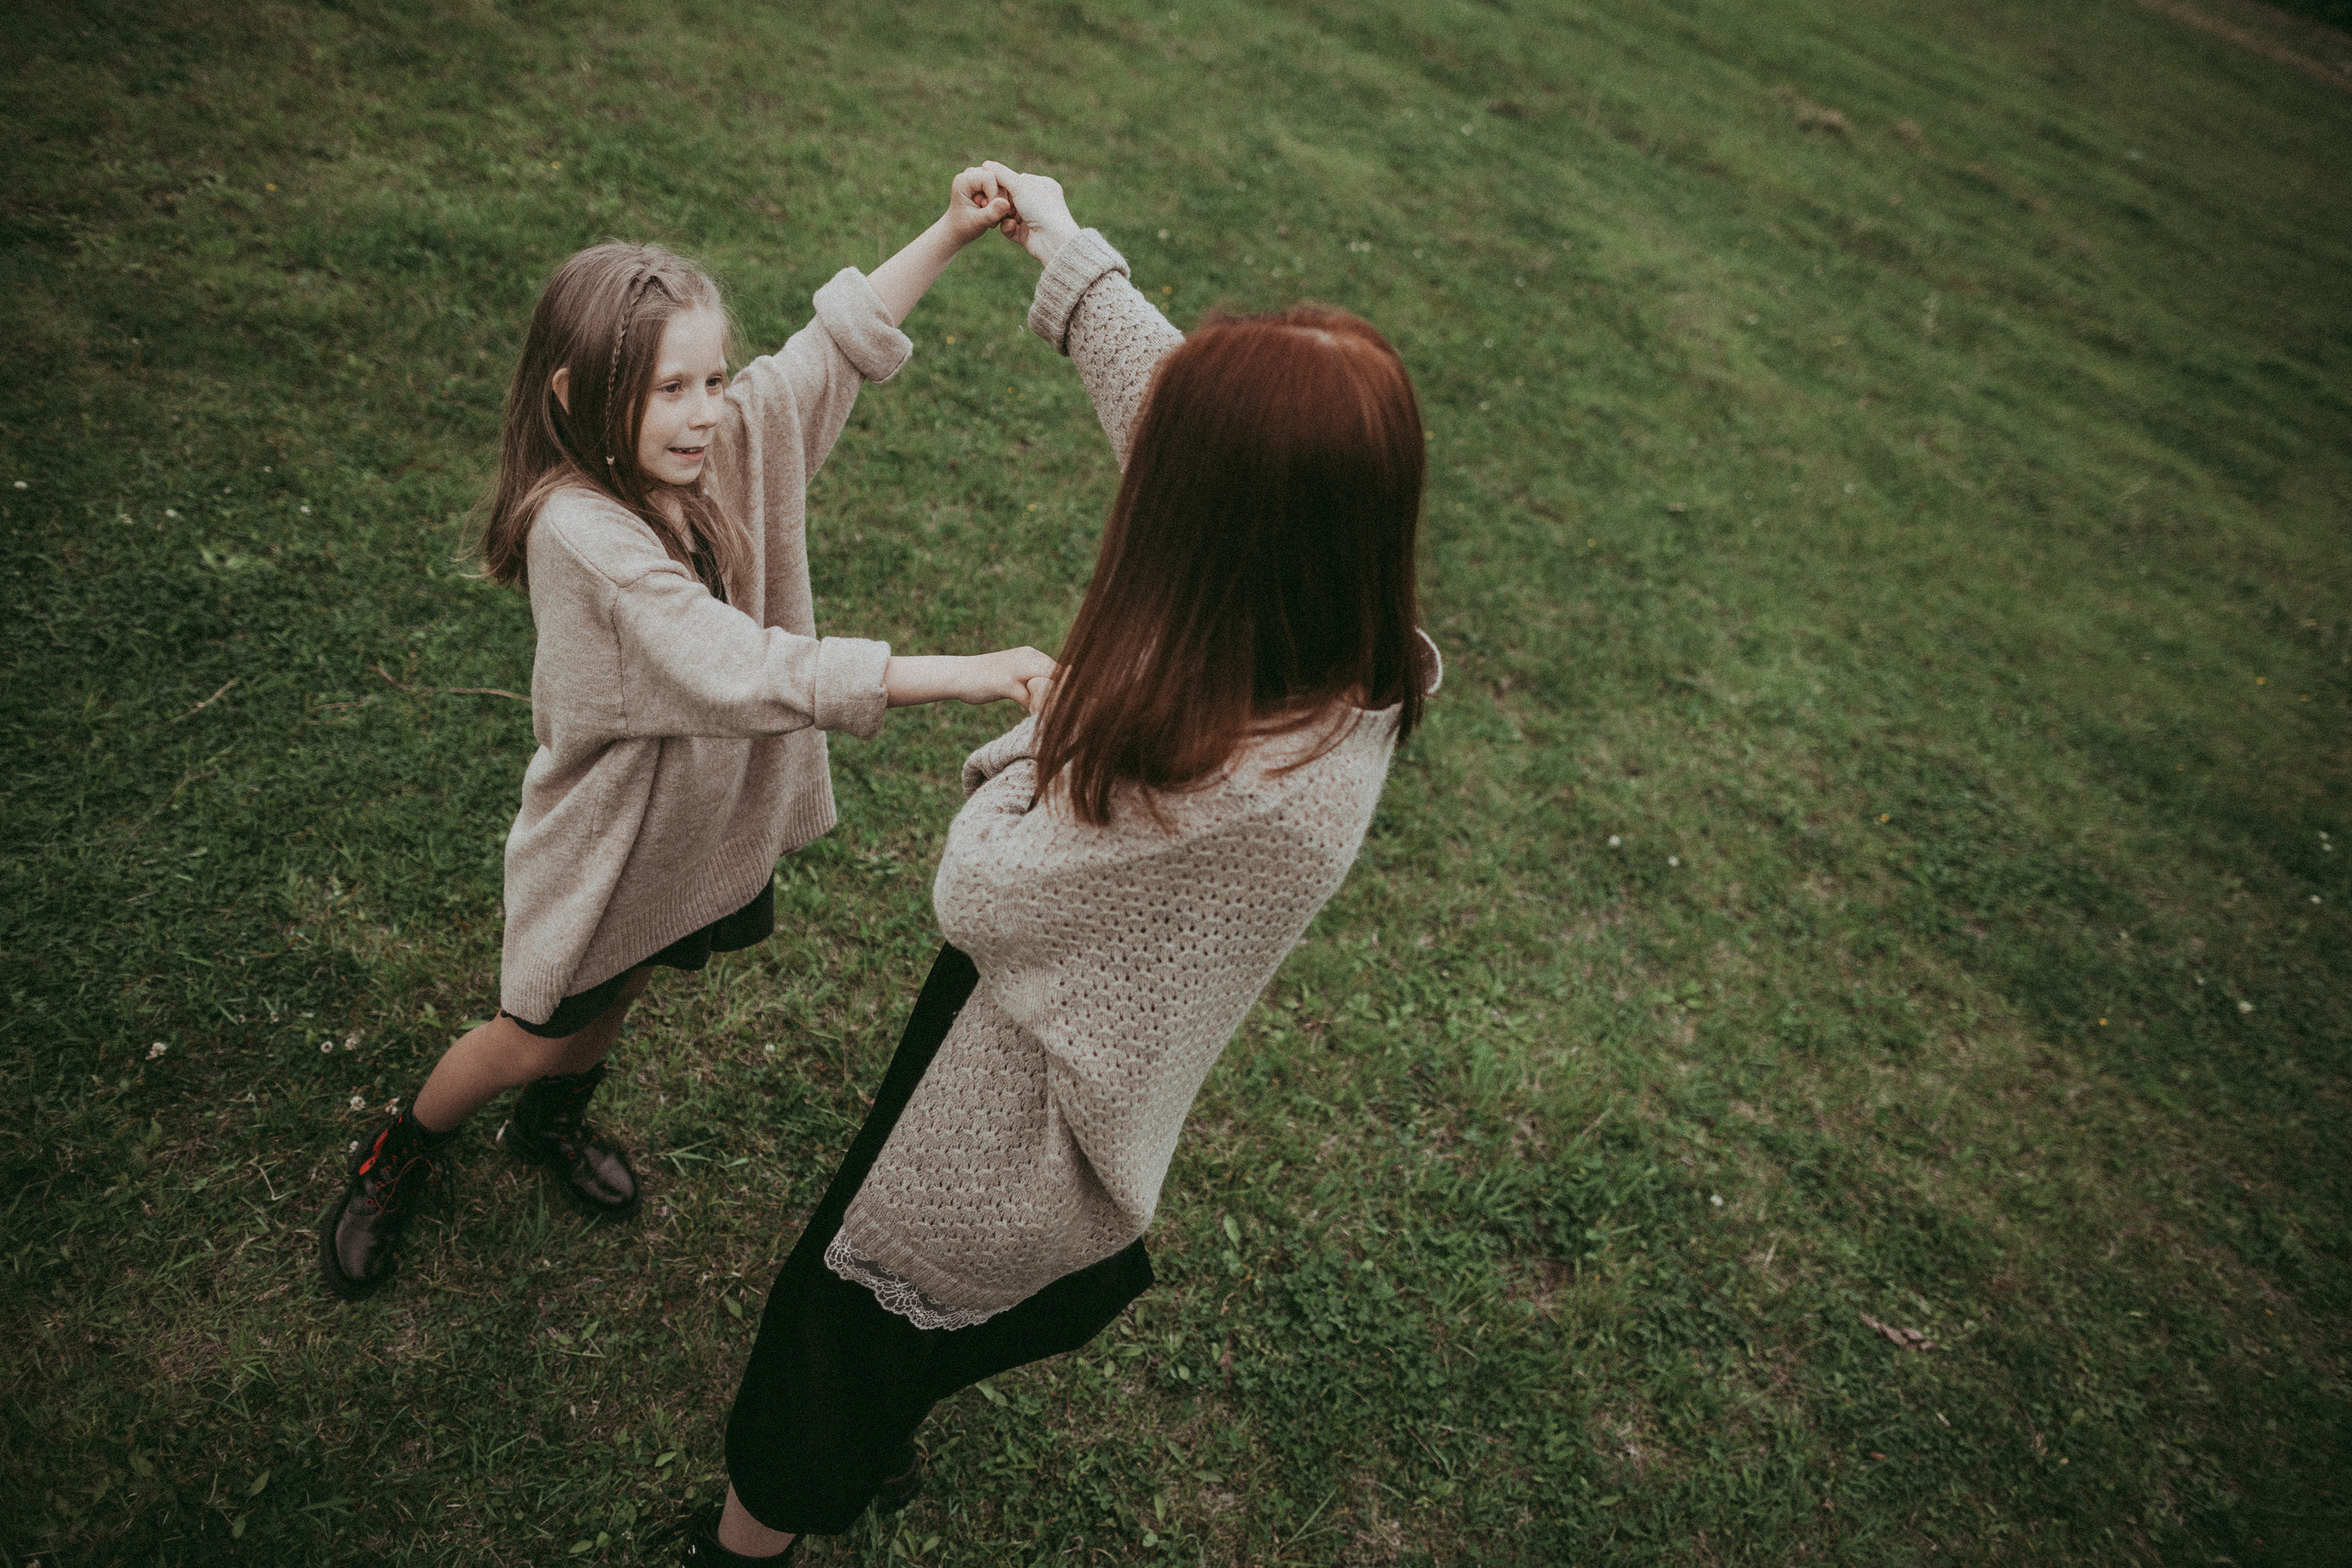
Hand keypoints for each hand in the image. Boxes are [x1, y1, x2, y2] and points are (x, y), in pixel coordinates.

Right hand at [884, 648, 1056, 707]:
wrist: (957, 675)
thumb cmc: (985, 679)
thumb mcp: (1013, 678)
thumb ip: (1031, 683)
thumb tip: (1052, 698)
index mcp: (1030, 654)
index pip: (1059, 670)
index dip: (1070, 687)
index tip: (1079, 704)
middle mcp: (1027, 657)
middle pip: (1057, 676)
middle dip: (1066, 696)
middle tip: (1073, 714)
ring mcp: (1016, 669)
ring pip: (1045, 686)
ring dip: (1052, 703)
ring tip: (1059, 719)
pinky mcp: (1005, 683)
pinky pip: (1028, 697)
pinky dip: (1035, 709)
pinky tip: (1037, 719)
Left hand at [942, 165, 1014, 248]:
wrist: (959, 228)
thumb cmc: (964, 226)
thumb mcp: (977, 223)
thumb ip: (991, 213)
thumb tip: (1006, 203)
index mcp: (964, 180)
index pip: (989, 177)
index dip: (995, 195)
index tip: (989, 213)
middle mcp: (971, 174)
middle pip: (998, 179)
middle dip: (999, 200)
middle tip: (991, 217)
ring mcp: (980, 176)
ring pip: (1003, 184)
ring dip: (1001, 203)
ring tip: (992, 216)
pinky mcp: (987, 182)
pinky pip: (1004, 189)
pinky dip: (1003, 202)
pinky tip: (995, 212)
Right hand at [982, 161, 1079, 265]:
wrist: (1053, 240)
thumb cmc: (1041, 208)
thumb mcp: (1020, 186)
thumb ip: (1001, 174)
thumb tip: (985, 163)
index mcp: (1043, 186)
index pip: (1017, 180)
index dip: (1003, 182)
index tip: (991, 184)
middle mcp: (1039, 201)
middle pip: (1010, 197)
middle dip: (1000, 200)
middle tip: (992, 201)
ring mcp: (1033, 219)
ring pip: (1008, 213)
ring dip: (1003, 214)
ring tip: (1001, 215)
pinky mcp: (1026, 235)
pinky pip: (1010, 228)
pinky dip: (1007, 227)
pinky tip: (1012, 226)